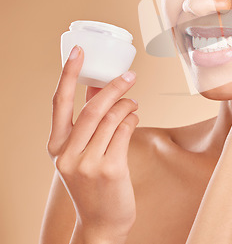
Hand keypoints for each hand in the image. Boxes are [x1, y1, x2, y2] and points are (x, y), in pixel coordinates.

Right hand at [46, 46, 138, 241]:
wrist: (101, 222)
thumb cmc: (93, 182)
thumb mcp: (81, 152)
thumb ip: (88, 121)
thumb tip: (98, 87)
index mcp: (55, 147)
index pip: (59, 102)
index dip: (68, 73)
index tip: (78, 50)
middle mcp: (67, 154)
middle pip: (92, 107)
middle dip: (113, 87)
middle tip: (130, 76)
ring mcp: (87, 163)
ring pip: (112, 118)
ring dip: (127, 105)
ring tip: (133, 103)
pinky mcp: (110, 168)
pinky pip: (125, 131)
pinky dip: (132, 119)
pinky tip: (134, 118)